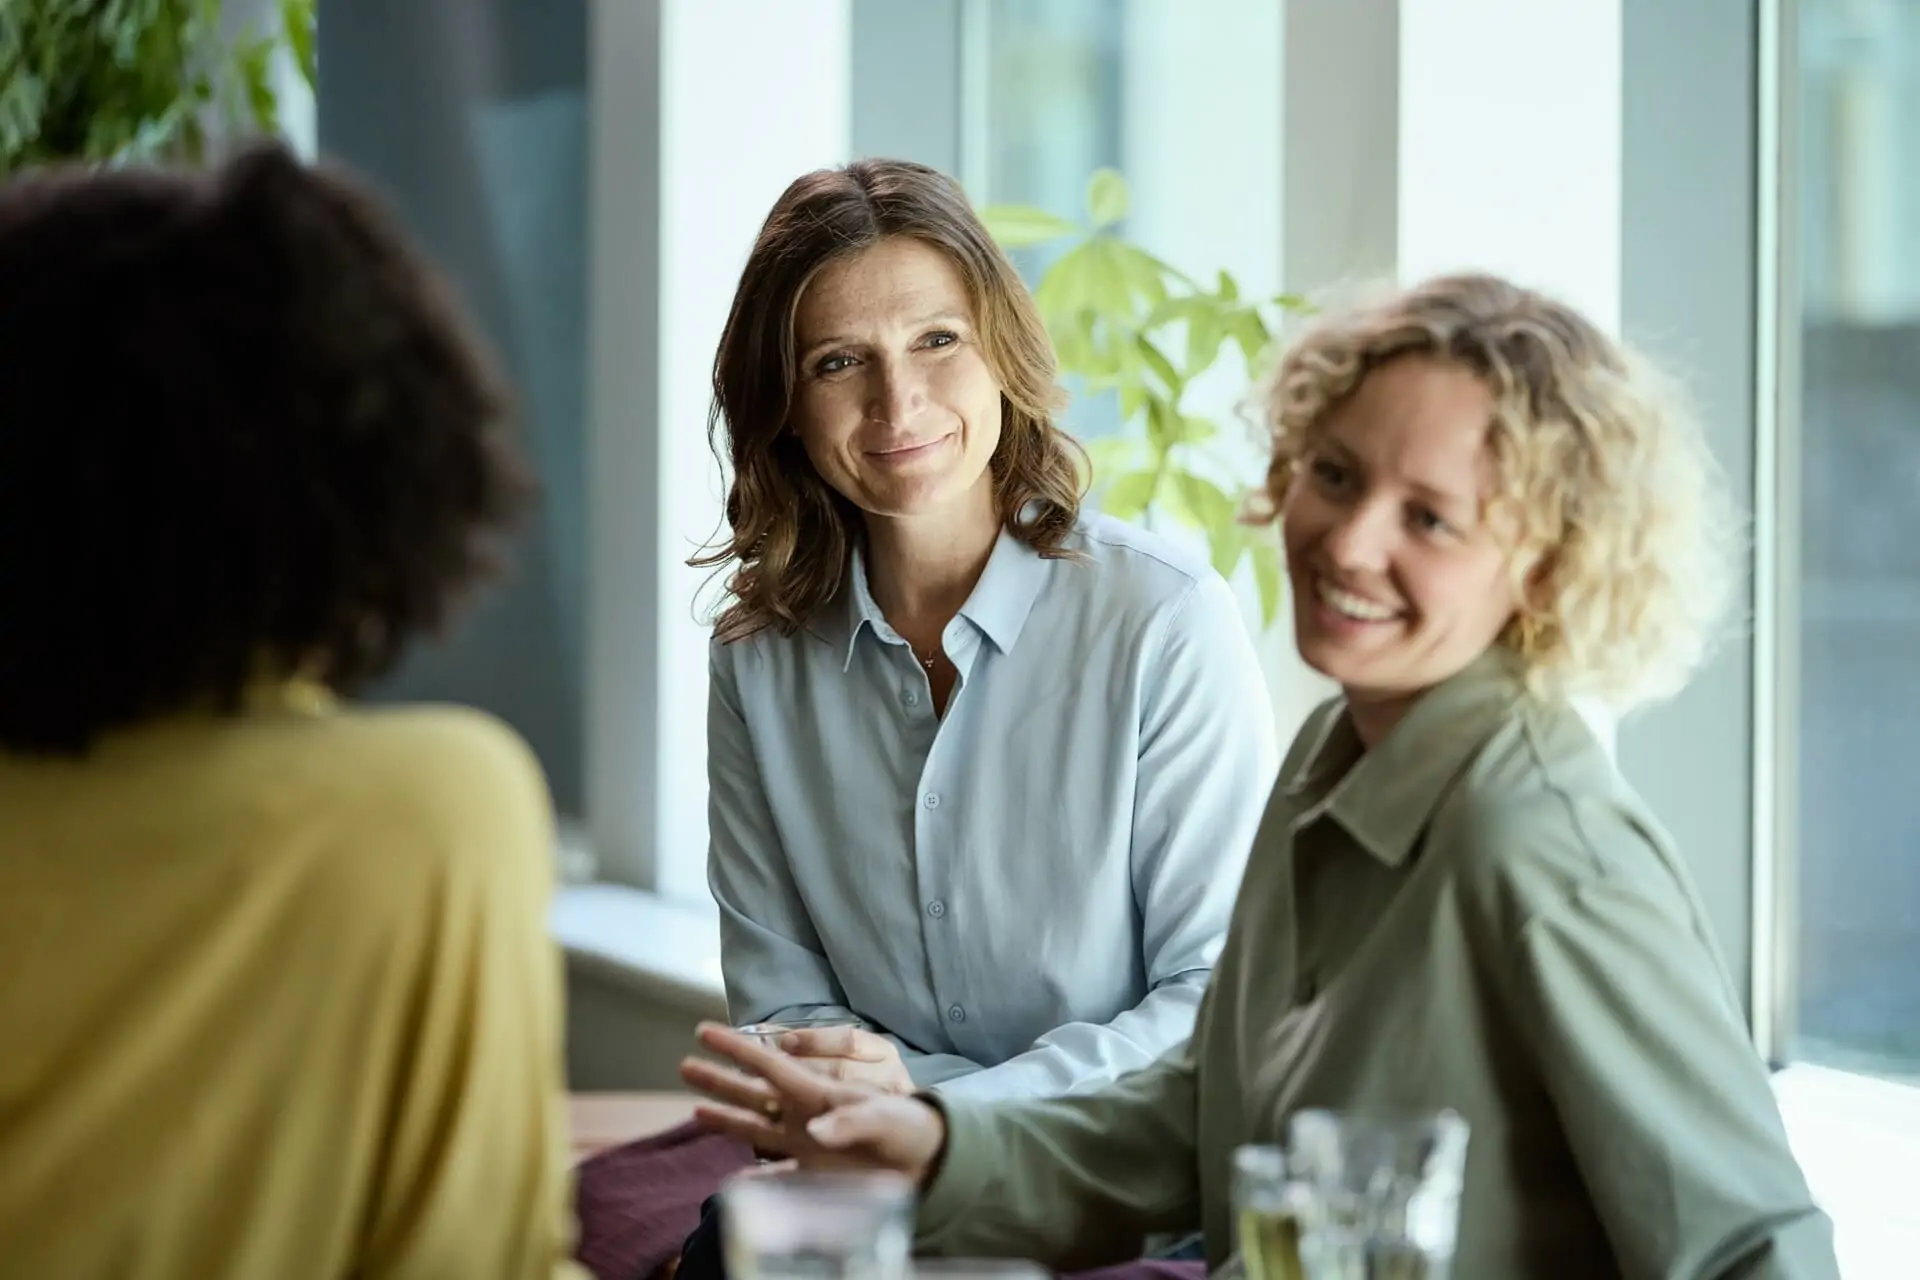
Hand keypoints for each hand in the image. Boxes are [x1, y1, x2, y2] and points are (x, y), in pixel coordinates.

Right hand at [680, 1023, 947, 1183]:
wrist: (930, 1160)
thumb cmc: (912, 1127)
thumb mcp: (887, 1117)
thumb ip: (853, 1119)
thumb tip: (816, 1132)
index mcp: (818, 1091)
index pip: (769, 1064)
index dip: (736, 1047)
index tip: (705, 1029)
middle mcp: (804, 1113)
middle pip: (752, 1091)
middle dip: (719, 1077)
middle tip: (684, 1063)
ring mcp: (806, 1142)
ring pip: (755, 1126)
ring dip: (725, 1117)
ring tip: (694, 1109)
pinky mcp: (815, 1172)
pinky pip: (775, 1175)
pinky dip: (755, 1180)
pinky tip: (734, 1182)